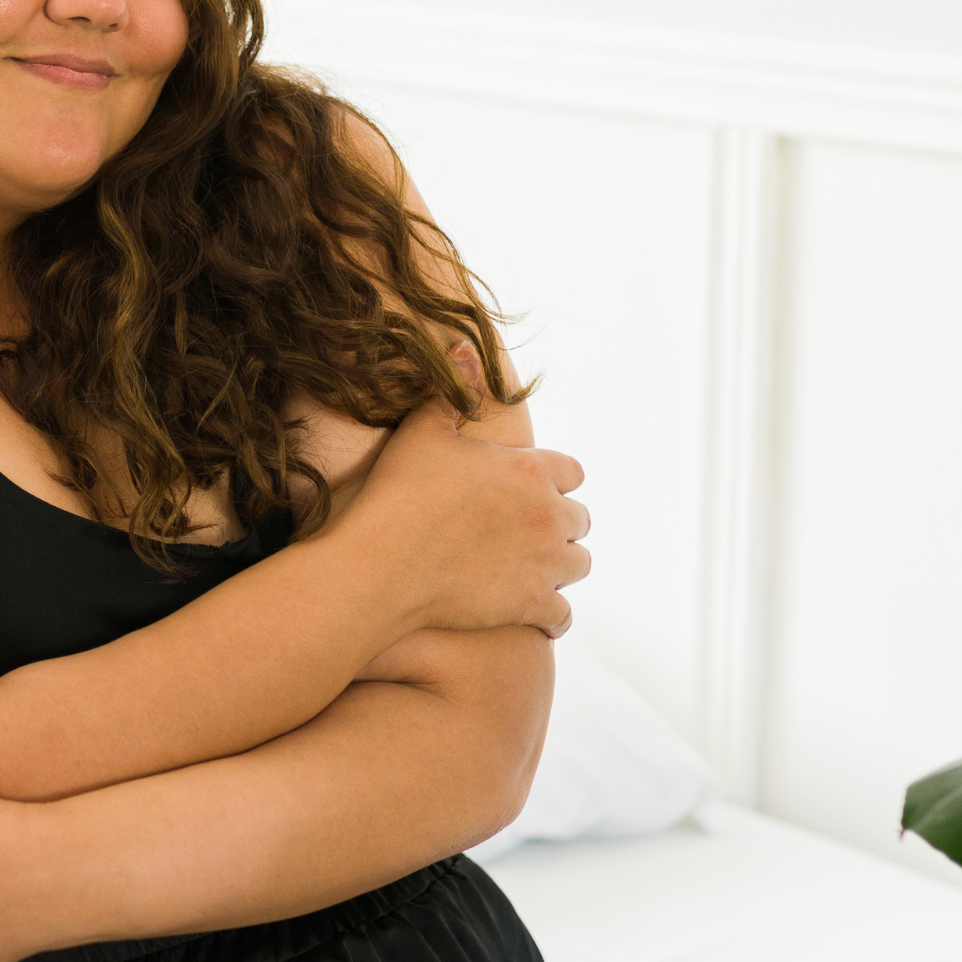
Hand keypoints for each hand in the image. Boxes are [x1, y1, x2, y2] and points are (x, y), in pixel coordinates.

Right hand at [347, 351, 590, 638]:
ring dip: (561, 565)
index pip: (572, 471)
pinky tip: (534, 612)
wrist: (382, 567)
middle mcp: (549, 515)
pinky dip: (552, 614)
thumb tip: (465, 346)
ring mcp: (545, 564)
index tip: (532, 489)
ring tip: (532, 568)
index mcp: (532, 470)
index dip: (553, 479)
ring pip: (579, 565)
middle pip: (580, 519)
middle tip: (527, 531)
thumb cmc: (398, 495)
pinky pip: (563, 615)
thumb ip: (452, 389)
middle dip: (558, 524)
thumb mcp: (423, 430)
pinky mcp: (531, 606)